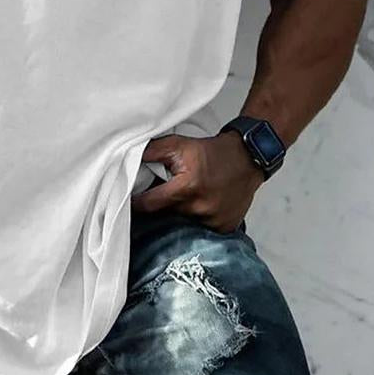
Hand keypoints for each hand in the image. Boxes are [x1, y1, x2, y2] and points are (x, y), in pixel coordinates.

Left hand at [130, 132, 265, 232]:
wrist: (247, 158)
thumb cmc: (211, 151)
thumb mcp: (177, 144)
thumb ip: (151, 152)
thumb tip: (126, 158)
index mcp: (187, 188)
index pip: (149, 204)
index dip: (137, 203)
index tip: (129, 203)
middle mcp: (201, 208)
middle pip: (166, 216)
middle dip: (161, 208)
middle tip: (163, 196)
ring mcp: (214, 220)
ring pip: (183, 224)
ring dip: (179, 215)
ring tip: (185, 199)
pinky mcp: (225, 228)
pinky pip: (202, 230)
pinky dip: (197, 221)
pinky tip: (200, 206)